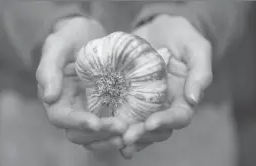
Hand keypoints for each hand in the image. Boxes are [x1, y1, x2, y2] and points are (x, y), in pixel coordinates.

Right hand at [36, 17, 127, 150]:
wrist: (90, 35)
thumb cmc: (70, 37)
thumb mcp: (57, 46)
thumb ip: (49, 69)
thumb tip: (48, 98)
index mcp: (57, 98)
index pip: (62, 118)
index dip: (77, 123)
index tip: (96, 124)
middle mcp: (72, 109)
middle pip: (80, 133)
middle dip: (100, 134)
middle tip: (122, 129)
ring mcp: (90, 110)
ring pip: (96, 135)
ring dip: (111, 138)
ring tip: (130, 134)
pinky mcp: (106, 107)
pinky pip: (110, 126)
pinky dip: (120, 132)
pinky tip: (136, 131)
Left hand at [120, 15, 212, 158]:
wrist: (158, 28)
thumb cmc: (181, 36)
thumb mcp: (196, 48)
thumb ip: (200, 71)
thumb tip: (194, 99)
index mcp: (183, 98)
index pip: (179, 116)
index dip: (166, 121)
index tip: (150, 123)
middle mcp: (165, 105)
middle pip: (158, 128)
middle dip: (143, 135)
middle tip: (127, 138)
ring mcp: (146, 103)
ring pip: (140, 127)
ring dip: (129, 136)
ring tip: (115, 141)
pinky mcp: (129, 97)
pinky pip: (124, 114)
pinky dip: (116, 125)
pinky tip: (103, 131)